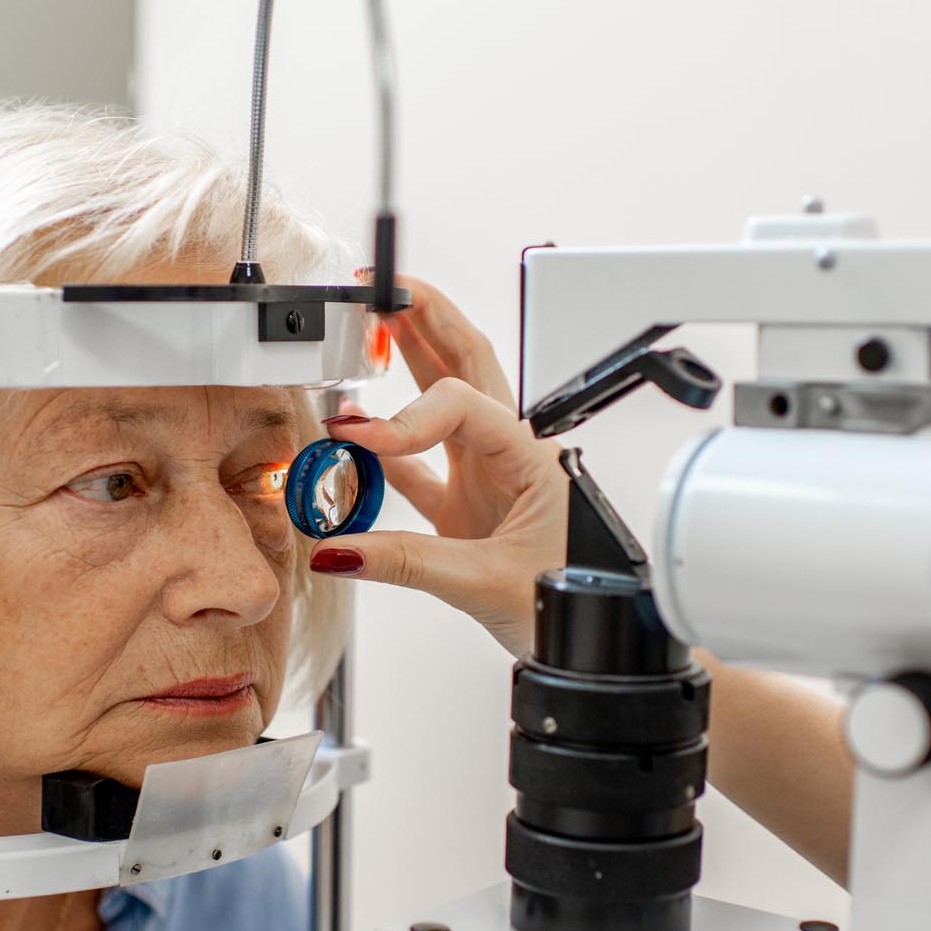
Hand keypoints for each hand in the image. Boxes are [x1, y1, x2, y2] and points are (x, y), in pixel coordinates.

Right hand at [308, 275, 566, 656]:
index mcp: (532, 456)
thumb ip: (404, 563)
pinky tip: (356, 439)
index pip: (463, 404)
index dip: (406, 416)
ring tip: (368, 333)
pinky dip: (387, 453)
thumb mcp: (485, 582)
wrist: (591, 640)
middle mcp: (511, 454)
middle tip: (381, 289)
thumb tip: (339, 550)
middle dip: (425, 317)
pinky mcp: (469, 509)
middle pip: (467, 362)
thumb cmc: (571, 602)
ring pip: (444, 405)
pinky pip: (422, 467)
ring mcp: (489, 477)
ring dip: (407, 366)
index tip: (359, 438)